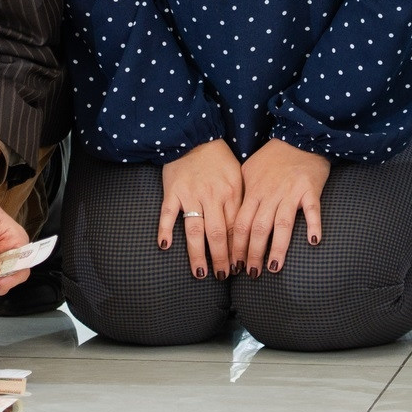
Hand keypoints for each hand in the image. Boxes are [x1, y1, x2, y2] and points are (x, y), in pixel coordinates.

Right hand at [159, 138, 243, 279]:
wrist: (195, 135)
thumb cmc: (219, 158)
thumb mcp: (238, 175)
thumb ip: (240, 200)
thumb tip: (247, 229)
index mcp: (231, 193)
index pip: (236, 228)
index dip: (238, 250)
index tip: (240, 267)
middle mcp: (212, 196)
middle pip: (218, 234)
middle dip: (221, 258)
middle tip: (223, 276)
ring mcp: (191, 195)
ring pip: (195, 230)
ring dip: (198, 254)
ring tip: (201, 272)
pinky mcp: (173, 191)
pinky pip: (168, 214)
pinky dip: (165, 229)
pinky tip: (165, 246)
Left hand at [234, 138, 329, 276]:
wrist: (298, 137)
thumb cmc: (272, 158)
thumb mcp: (248, 171)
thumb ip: (241, 194)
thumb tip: (227, 218)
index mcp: (253, 191)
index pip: (239, 224)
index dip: (235, 246)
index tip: (234, 264)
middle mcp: (269, 194)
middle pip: (258, 229)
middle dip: (253, 254)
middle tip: (251, 274)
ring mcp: (290, 192)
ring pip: (282, 225)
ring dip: (277, 248)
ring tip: (273, 268)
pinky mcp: (310, 189)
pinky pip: (312, 209)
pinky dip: (313, 225)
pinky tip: (313, 241)